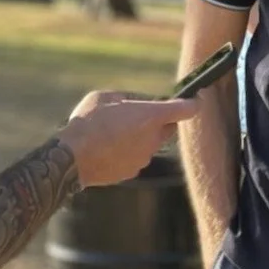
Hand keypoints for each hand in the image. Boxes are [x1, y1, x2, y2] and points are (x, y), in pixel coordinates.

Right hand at [58, 90, 198, 187]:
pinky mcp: (133, 171)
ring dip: (141, 137)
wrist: (72, 157)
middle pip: (169, 129)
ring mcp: (144, 158)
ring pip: (151, 144)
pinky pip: (137, 157)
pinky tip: (109, 147)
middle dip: (161, 121)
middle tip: (141, 115)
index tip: (195, 100)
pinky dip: (129, 151)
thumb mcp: (105, 97)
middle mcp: (153, 139)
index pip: (186, 109)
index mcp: (151, 116)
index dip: (193, 104)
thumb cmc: (88, 121)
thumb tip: (134, 105)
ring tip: (115, 132)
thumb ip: (127, 99)